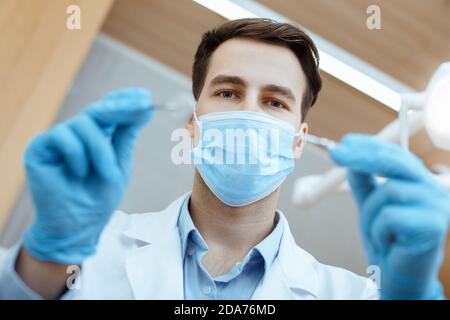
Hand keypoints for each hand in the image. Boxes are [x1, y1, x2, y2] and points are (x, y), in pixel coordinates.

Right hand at [22, 88, 152, 264]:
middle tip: (142, 105)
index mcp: (96, 137)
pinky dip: (77, 155)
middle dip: (121, 108)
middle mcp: (76, 134)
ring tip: (106, 175)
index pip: (108, 110)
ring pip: (84, 124)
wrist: (78, 228)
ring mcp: (58, 140)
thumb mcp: (120, 163)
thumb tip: (144, 106)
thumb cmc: (98, 198)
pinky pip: (62, 136)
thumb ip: (126, 135)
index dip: (125, 100)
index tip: (146, 96)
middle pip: (98, 110)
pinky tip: (78, 174)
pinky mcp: (40, 148)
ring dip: (101, 151)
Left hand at [331, 134, 449, 299]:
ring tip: (379, 233)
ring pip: (389, 191)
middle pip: (397, 162)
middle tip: (336, 153)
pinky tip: (389, 244)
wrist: (397, 274)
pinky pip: (391, 217)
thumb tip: (350, 153)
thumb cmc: (386, 238)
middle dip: (363, 156)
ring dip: (371, 214)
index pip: (395, 154)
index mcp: (418, 181)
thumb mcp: (369, 203)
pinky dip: (380, 231)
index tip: (344, 141)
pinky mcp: (434, 225)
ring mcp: (437, 206)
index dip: (369, 145)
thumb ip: (363, 180)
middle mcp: (433, 189)